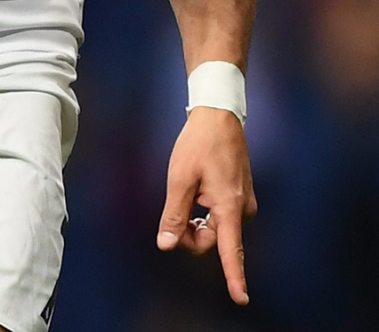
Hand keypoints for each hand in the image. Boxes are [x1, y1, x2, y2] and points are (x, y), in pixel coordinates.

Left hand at [156, 105, 256, 304]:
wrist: (219, 114)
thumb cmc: (199, 143)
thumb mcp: (180, 177)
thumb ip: (174, 214)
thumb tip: (166, 244)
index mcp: (229, 206)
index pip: (231, 250)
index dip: (234, 276)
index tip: (241, 298)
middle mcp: (243, 208)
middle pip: (214, 239)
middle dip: (192, 233)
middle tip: (176, 209)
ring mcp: (245, 201)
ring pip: (216, 228)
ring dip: (199, 219)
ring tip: (190, 190)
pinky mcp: (242, 195)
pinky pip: (222, 215)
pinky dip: (207, 210)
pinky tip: (199, 187)